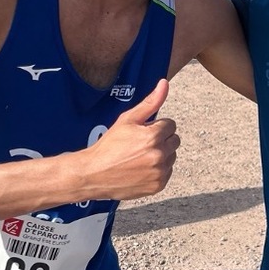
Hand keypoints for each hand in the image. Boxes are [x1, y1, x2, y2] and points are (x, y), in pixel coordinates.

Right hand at [83, 79, 179, 199]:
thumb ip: (150, 102)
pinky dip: (158, 170)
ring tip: (139, 157)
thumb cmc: (109, 145)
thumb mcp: (127, 120)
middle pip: (174, 140)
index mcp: (153, 137)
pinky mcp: (158, 186)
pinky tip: (140, 169)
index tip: (141, 133)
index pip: (170, 125)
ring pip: (172, 156)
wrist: (93, 174)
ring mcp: (159, 172)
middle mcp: (159, 155)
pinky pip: (167, 172)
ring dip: (161, 154)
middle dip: (161, 139)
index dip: (155, 127)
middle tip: (140, 144)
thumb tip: (164, 83)